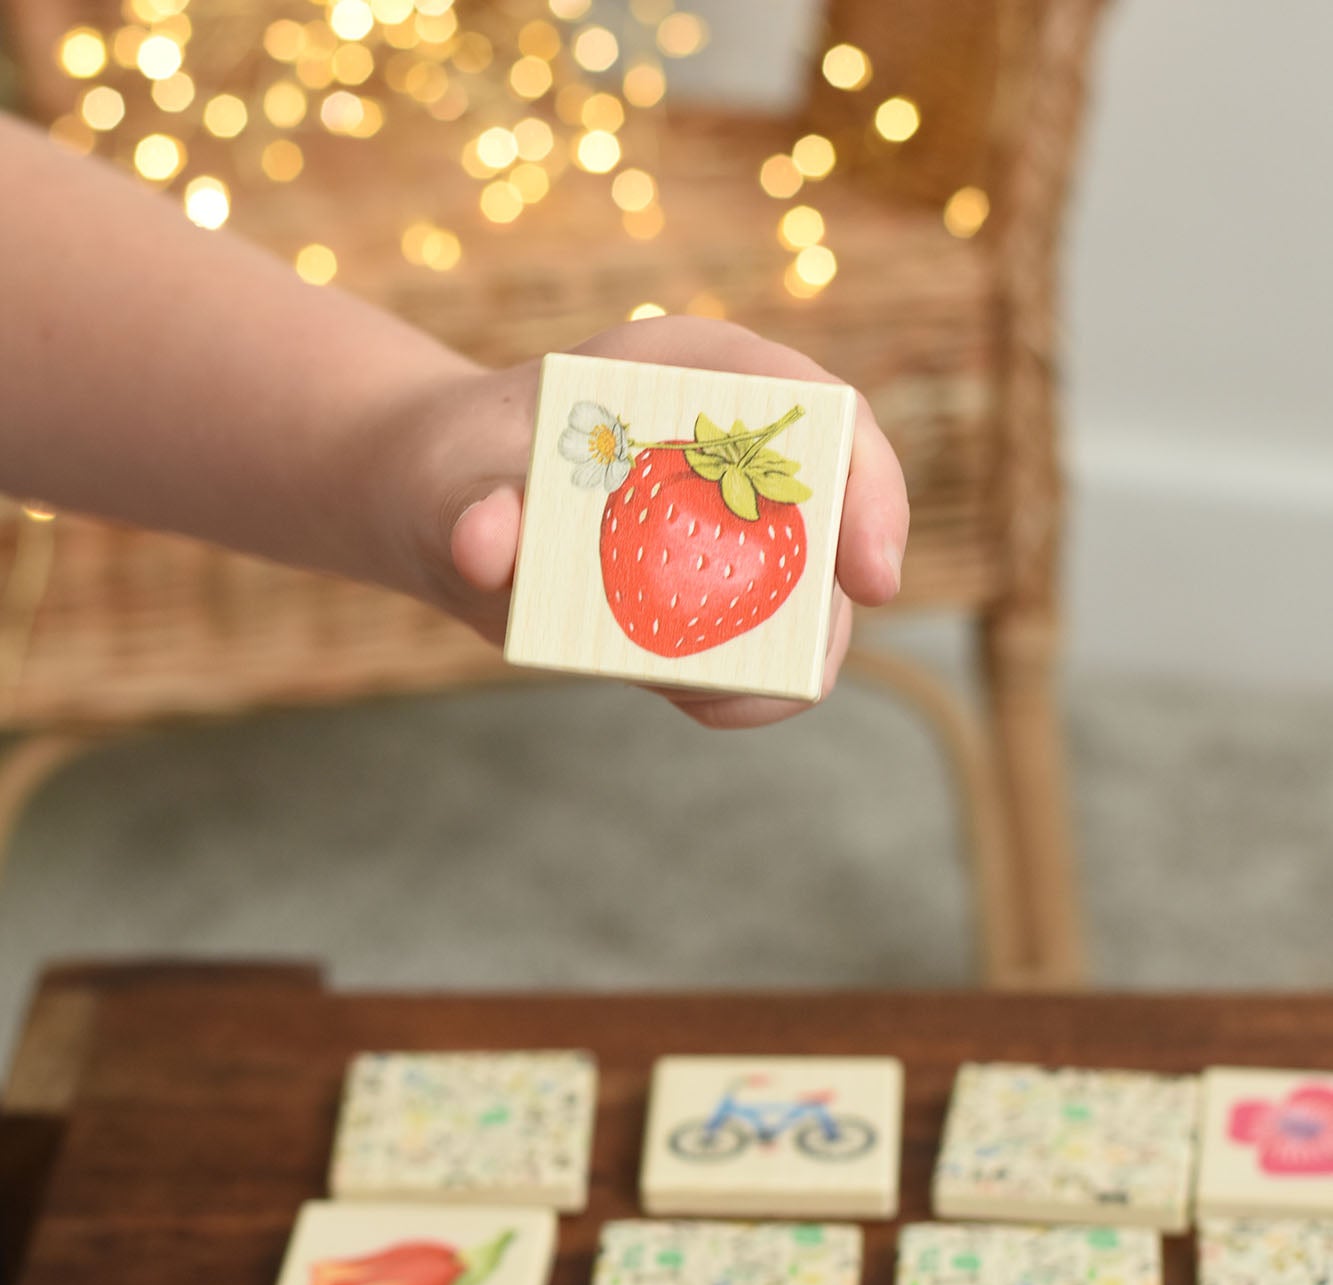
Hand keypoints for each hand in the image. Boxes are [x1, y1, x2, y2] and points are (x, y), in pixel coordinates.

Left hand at [390, 316, 908, 729]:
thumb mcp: (447, 480)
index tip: (869, 575)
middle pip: (834, 511)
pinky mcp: (701, 582)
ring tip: (714, 696)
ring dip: (783, 654)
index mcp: (689, 373)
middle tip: (793, 674)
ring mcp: (721, 516)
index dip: (869, 486)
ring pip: (802, 589)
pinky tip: (697, 695)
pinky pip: (750, 635)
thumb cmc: (451, 467)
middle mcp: (724, 442)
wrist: (438, 505)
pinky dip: (739, 676)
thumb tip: (489, 544)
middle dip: (834, 597)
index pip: (822, 409)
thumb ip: (466, 507)